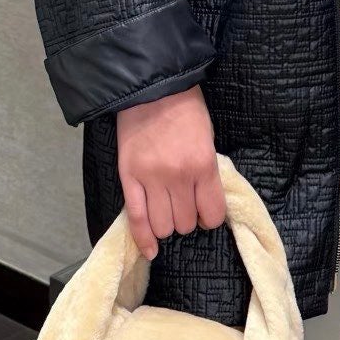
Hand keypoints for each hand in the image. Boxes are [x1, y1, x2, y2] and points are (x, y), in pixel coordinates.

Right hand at [115, 88, 226, 260]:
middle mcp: (177, 177)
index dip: (209, 217)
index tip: (205, 211)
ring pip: (162, 226)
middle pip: (185, 223)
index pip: (211, 214)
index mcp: (203, 164)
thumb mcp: (208, 139)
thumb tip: (205, 202)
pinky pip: (136, 219)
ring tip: (166, 210)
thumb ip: (206, 172)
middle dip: (187, 219)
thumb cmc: (185, 109)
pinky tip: (150, 251)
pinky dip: (143, 239)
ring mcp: (150, 179)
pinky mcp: (128, 178)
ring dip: (166, 225)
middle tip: (184, 204)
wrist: (151, 88)